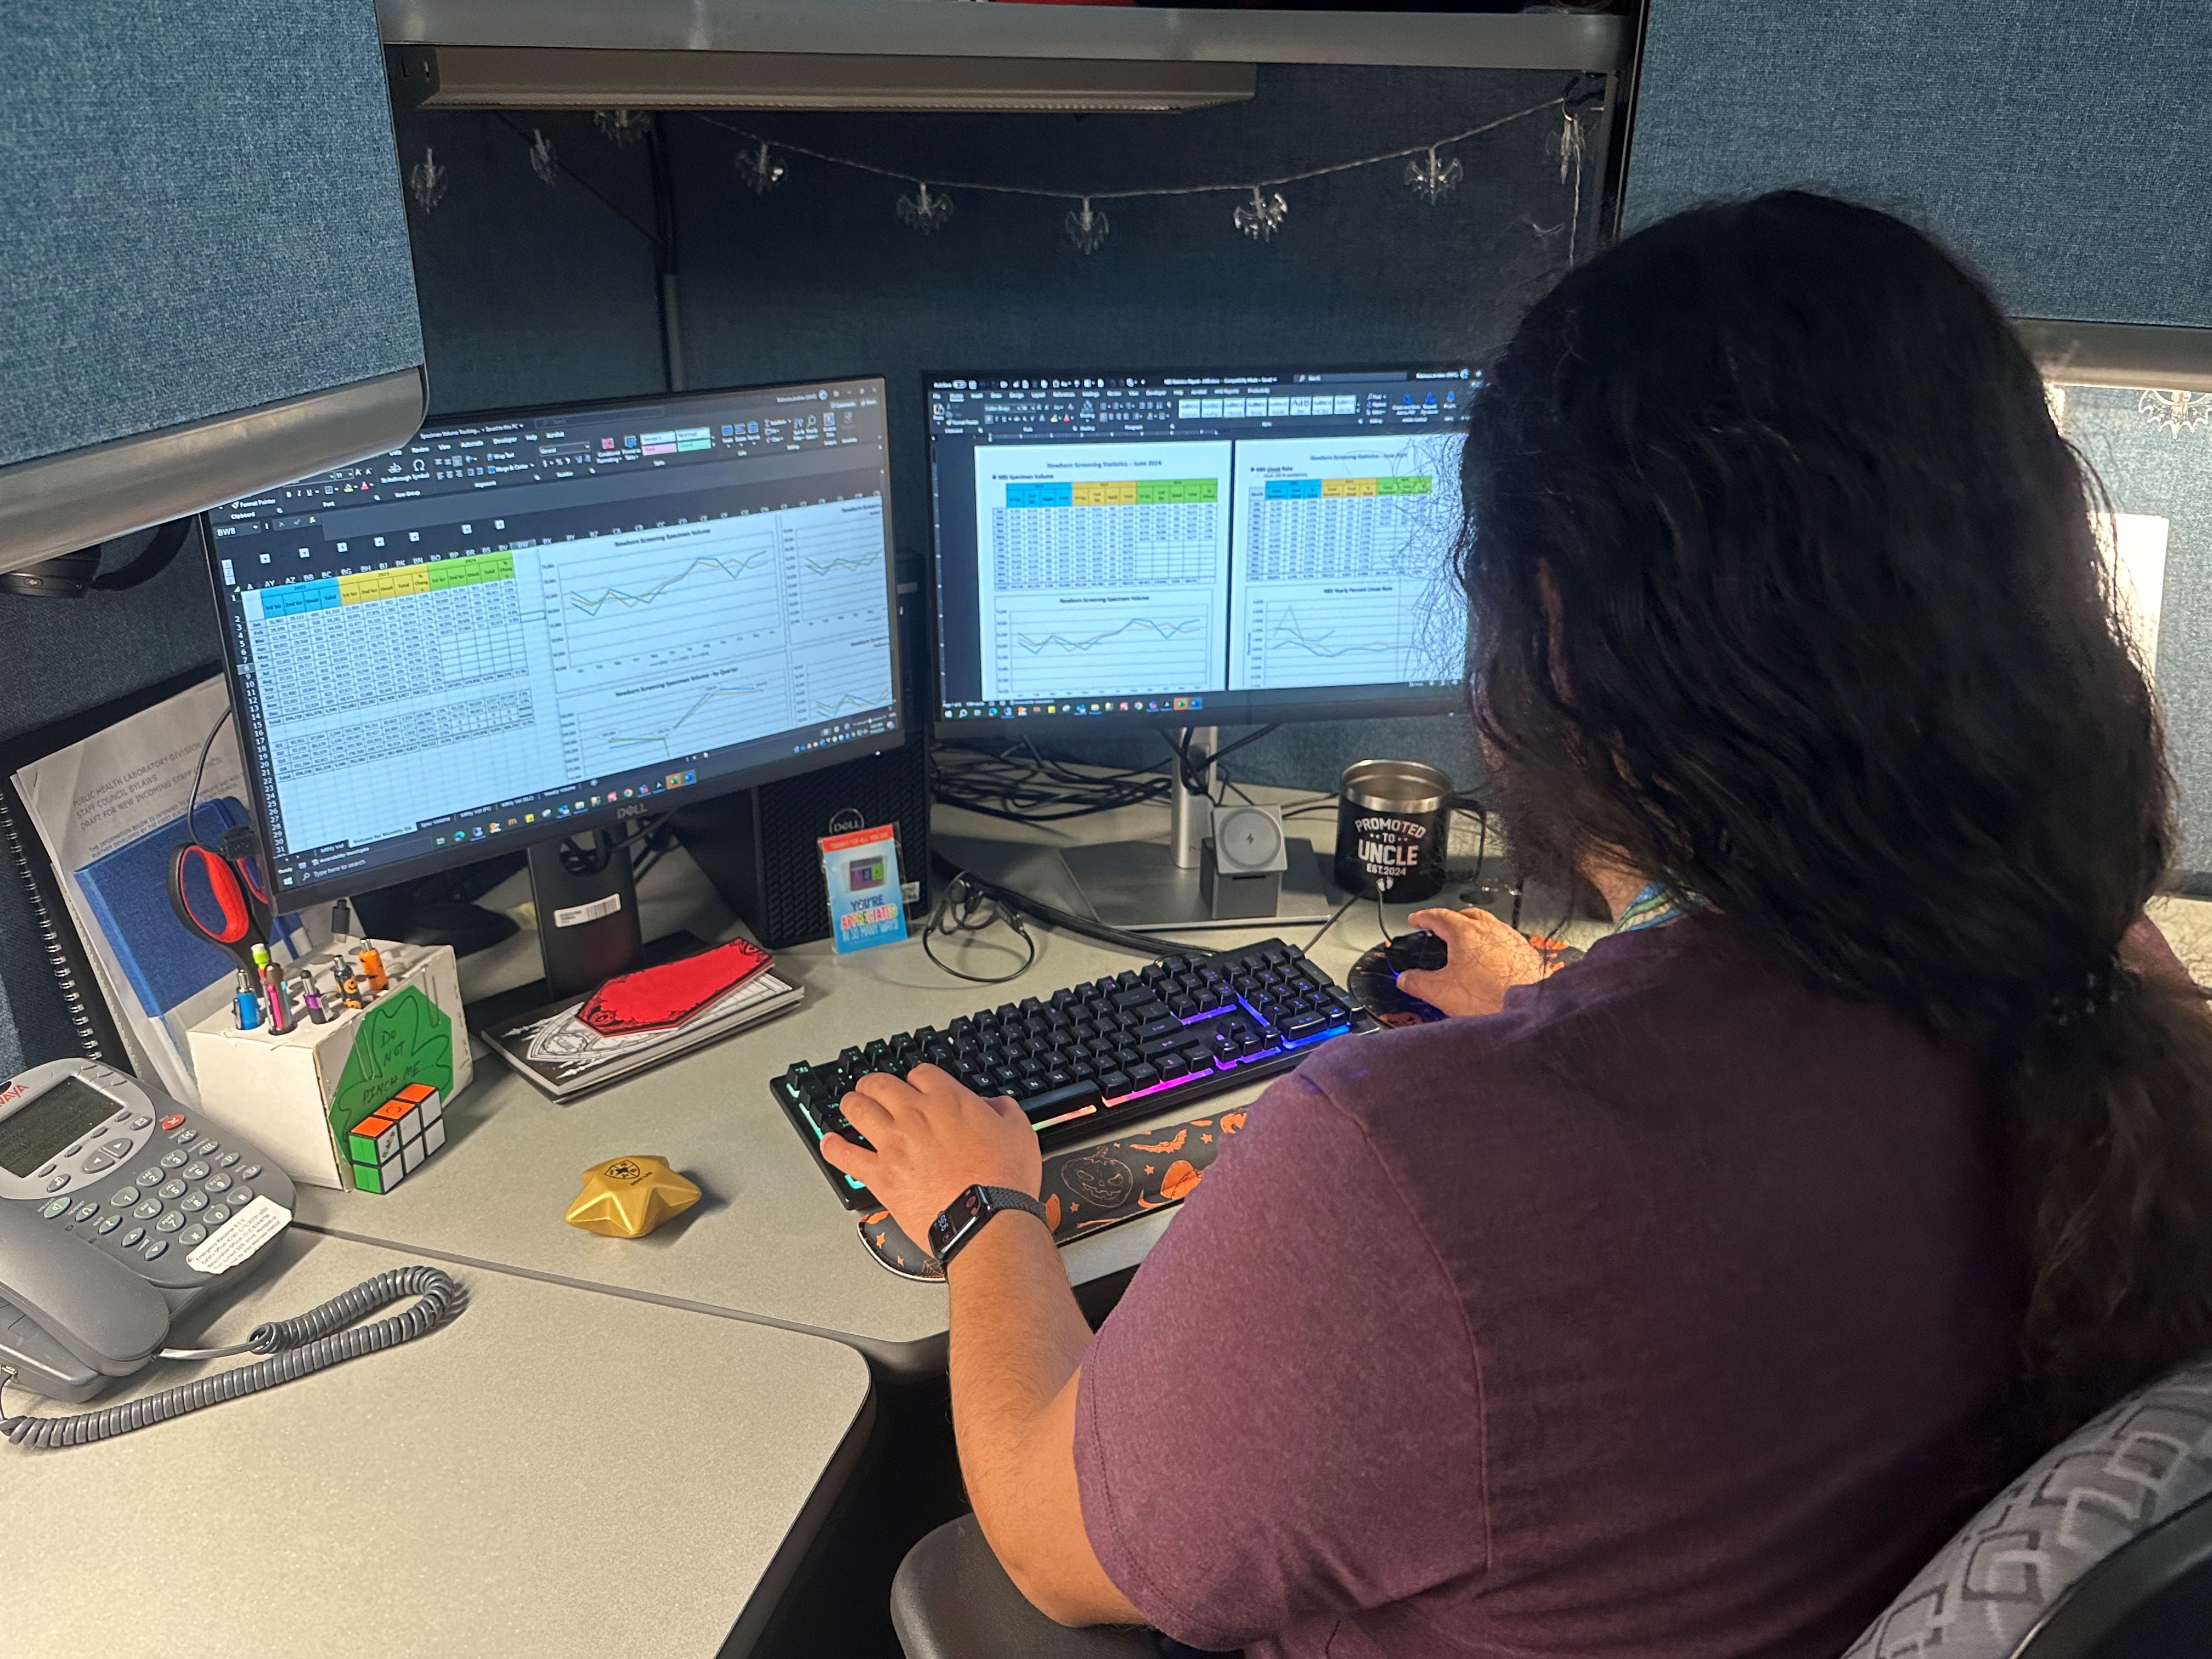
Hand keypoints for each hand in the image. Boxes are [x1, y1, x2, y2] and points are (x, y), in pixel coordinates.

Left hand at [819, 1064, 1043, 1253]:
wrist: (987, 1219)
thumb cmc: (1002, 1179)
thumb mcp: (1019, 1131)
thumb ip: (1003, 1110)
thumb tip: (994, 1105)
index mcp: (947, 1101)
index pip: (920, 1073)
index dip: (916, 1078)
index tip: (917, 1087)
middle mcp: (915, 1116)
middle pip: (880, 1084)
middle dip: (875, 1084)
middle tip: (874, 1089)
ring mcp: (893, 1144)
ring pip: (857, 1109)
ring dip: (852, 1104)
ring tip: (851, 1105)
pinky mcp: (880, 1175)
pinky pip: (845, 1156)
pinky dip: (832, 1147)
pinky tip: (829, 1143)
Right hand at [1395, 906, 1550, 1017]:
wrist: (1529, 1010)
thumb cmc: (1491, 997)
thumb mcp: (1441, 992)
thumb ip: (1417, 983)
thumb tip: (1405, 979)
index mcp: (1465, 932)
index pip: (1438, 916)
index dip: (1423, 917)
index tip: (1417, 920)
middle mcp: (1490, 930)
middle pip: (1466, 915)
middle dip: (1452, 919)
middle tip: (1441, 929)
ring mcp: (1511, 939)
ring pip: (1489, 925)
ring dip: (1475, 931)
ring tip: (1467, 947)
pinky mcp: (1526, 953)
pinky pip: (1506, 940)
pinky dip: (1494, 945)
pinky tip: (1492, 962)